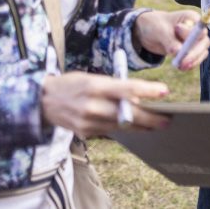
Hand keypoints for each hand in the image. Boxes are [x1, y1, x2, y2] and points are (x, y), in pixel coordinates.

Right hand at [41, 72, 169, 136]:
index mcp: (95, 85)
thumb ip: (114, 87)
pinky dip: (125, 128)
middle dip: (150, 118)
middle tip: (167, 119)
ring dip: (142, 126)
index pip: (127, 88)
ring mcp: (88, 121)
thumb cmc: (72, 84)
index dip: (148, 91)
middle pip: (127, 113)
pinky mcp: (85, 132)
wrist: (42, 101)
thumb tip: (138, 98)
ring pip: (122, 126)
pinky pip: (111, 131)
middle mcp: (92, 105)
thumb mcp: (92, 78)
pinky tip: (137, 127)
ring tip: (157, 124)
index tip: (165, 91)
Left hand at [134, 10, 209, 69]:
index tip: (177, 32)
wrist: (149, 31)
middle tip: (184, 61)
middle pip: (204, 42)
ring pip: (201, 52)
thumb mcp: (160, 30)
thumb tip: (178, 51)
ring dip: (193, 60)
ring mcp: (195, 41)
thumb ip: (169, 40)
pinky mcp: (191, 51)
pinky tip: (180, 67)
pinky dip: (190, 65)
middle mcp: (196, 29)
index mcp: (191, 18)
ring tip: (181, 66)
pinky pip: (196, 59)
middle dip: (195, 52)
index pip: (199, 27)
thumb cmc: (156, 25)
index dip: (191, 34)